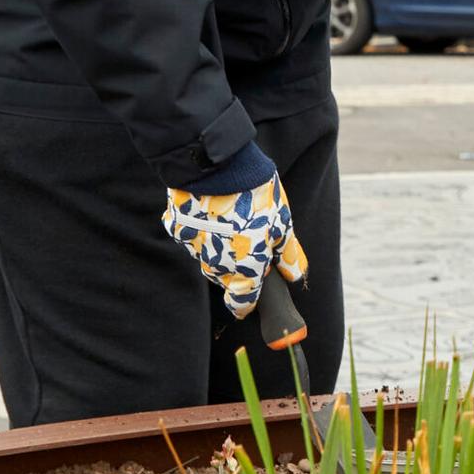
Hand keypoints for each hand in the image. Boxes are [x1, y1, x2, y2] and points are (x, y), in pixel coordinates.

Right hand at [162, 151, 307, 319]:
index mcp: (244, 271)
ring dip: (220, 248)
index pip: (241, 303)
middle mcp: (215, 266)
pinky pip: (192, 236)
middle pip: (225, 279)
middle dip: (237, 269)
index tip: (247, 304)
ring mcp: (193, 248)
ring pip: (208, 258)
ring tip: (234, 222)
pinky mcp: (178, 229)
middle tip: (250, 244)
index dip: (245, 305)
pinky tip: (212, 211)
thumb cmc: (258, 199)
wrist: (218, 168)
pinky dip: (202, 229)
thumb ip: (288, 256)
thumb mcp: (284, 226)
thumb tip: (295, 276)